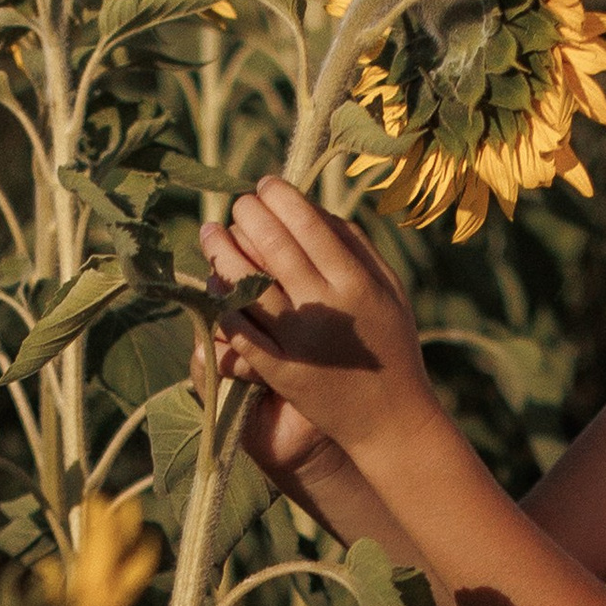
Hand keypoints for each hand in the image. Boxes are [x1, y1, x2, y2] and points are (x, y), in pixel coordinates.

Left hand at [196, 177, 441, 470]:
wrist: (391, 421)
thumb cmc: (393, 348)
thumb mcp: (391, 291)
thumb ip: (358, 247)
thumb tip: (314, 208)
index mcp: (356, 283)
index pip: (308, 224)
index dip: (280, 197)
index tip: (265, 184)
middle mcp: (326, 308)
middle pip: (273, 245)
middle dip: (248, 214)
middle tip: (238, 203)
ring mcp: (299, 341)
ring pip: (247, 284)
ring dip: (222, 251)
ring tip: (211, 232)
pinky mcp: (279, 371)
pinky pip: (239, 330)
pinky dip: (222, 303)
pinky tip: (214, 283)